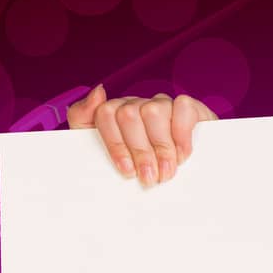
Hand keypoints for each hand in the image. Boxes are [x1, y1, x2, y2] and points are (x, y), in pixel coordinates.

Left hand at [66, 85, 219, 187]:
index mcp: (114, 114)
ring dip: (162, 147)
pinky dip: (181, 133)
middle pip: (129, 115)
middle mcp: (137, 105)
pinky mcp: (188, 108)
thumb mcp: (102, 154)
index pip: (105, 114)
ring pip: (154, 111)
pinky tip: (182, 154)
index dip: (115, 144)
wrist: (179, 181)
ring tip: (166, 172)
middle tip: (149, 177)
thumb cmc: (137, 170)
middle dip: (140, 151)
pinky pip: (182, 107)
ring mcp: (162, 104)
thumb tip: (98, 91)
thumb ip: (84, 119)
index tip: (127, 170)